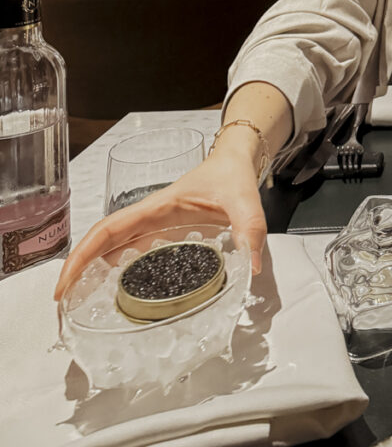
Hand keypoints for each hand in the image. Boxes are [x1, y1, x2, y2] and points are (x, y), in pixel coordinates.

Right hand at [53, 147, 265, 300]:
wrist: (236, 159)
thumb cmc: (232, 174)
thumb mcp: (244, 200)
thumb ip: (250, 229)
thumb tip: (251, 267)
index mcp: (157, 208)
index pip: (109, 230)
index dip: (82, 256)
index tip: (64, 285)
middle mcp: (149, 217)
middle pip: (101, 242)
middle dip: (77, 270)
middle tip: (64, 307)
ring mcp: (154, 225)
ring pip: (113, 247)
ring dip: (92, 270)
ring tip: (80, 305)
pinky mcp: (163, 232)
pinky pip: (131, 250)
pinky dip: (115, 269)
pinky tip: (117, 292)